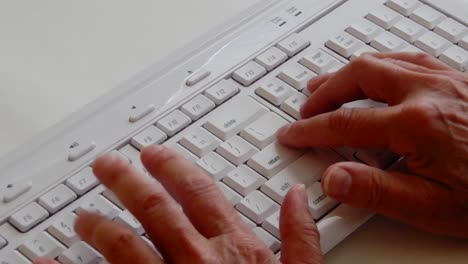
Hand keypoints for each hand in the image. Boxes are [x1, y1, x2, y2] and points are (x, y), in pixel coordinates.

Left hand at [35, 145, 322, 263]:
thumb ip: (301, 238)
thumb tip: (297, 197)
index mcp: (235, 250)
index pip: (199, 192)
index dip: (175, 167)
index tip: (155, 155)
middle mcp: (198, 262)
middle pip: (154, 209)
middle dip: (127, 181)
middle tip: (107, 165)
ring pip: (124, 246)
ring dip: (99, 225)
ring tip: (82, 217)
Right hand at [278, 52, 467, 237]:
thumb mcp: (432, 208)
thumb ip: (377, 191)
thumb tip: (333, 178)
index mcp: (417, 124)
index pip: (345, 122)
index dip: (311, 129)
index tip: (293, 134)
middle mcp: (429, 92)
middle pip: (358, 75)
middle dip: (324, 91)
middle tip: (306, 107)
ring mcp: (446, 79)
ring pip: (382, 59)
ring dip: (347, 72)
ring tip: (327, 84)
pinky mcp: (458, 78)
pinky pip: (409, 57)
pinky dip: (381, 62)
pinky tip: (376, 71)